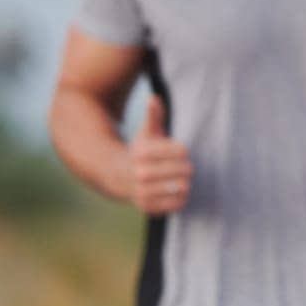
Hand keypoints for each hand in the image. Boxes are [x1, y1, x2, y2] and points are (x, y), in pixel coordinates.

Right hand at [123, 96, 191, 214]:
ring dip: (185, 183)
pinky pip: (178, 204)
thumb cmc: (140, 151)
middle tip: (180, 168)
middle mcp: (141, 173)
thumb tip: (154, 98)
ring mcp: (143, 192)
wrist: (118, 177)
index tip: (178, 152)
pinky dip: (181, 198)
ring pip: (183, 187)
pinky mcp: (147, 208)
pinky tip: (173, 192)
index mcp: (143, 152)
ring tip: (177, 179)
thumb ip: (153, 115)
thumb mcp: (146, 132)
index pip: (182, 151)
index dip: (183, 151)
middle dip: (186, 167)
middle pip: (186, 170)